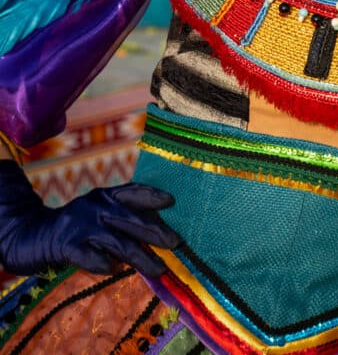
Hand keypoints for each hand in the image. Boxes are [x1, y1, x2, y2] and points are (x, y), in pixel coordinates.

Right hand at [0, 160, 181, 276]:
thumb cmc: (78, 227)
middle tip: (176, 243)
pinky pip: (91, 257)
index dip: (152, 195)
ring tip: (159, 269)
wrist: (35, 234)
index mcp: (105, 195)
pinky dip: (105, 264)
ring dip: (141, 257)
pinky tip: (115, 270)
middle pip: (131, 218)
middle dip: (155, 231)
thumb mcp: (98, 212)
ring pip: (118, 242)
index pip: (133, 191)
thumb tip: (158, 231)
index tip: (172, 200)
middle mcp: (96, 205)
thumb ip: (122, 218)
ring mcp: (82, 225)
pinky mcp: (68, 245)